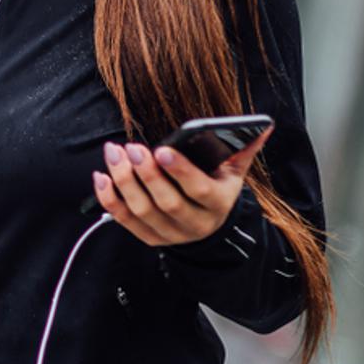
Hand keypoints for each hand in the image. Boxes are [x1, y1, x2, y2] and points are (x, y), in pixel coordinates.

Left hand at [90, 126, 274, 245]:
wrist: (209, 227)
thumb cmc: (217, 188)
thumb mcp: (234, 172)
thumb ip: (243, 149)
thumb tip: (262, 126)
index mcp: (218, 204)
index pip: (198, 189)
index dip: (180, 171)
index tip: (162, 149)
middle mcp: (195, 224)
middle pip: (166, 202)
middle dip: (146, 174)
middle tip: (131, 147)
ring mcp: (171, 234)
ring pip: (142, 210)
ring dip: (124, 181)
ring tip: (115, 153)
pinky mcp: (149, 238)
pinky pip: (124, 220)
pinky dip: (109, 198)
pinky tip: (101, 176)